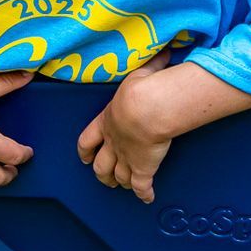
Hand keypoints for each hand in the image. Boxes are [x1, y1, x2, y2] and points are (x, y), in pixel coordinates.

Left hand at [77, 49, 178, 202]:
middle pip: (101, 164)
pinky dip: (144, 193)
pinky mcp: (143, 169)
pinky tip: (147, 198)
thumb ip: (152, 65)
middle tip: (103, 176)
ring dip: (119, 182)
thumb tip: (165, 52)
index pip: (88, 139)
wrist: (147, 108)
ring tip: (123, 186)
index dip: (85, 149)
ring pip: (118, 176)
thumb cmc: (142, 89)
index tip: (84, 155)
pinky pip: (142, 186)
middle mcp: (113, 143)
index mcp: (106, 121)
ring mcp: (127, 158)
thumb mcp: (143, 72)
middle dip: (101, 172)